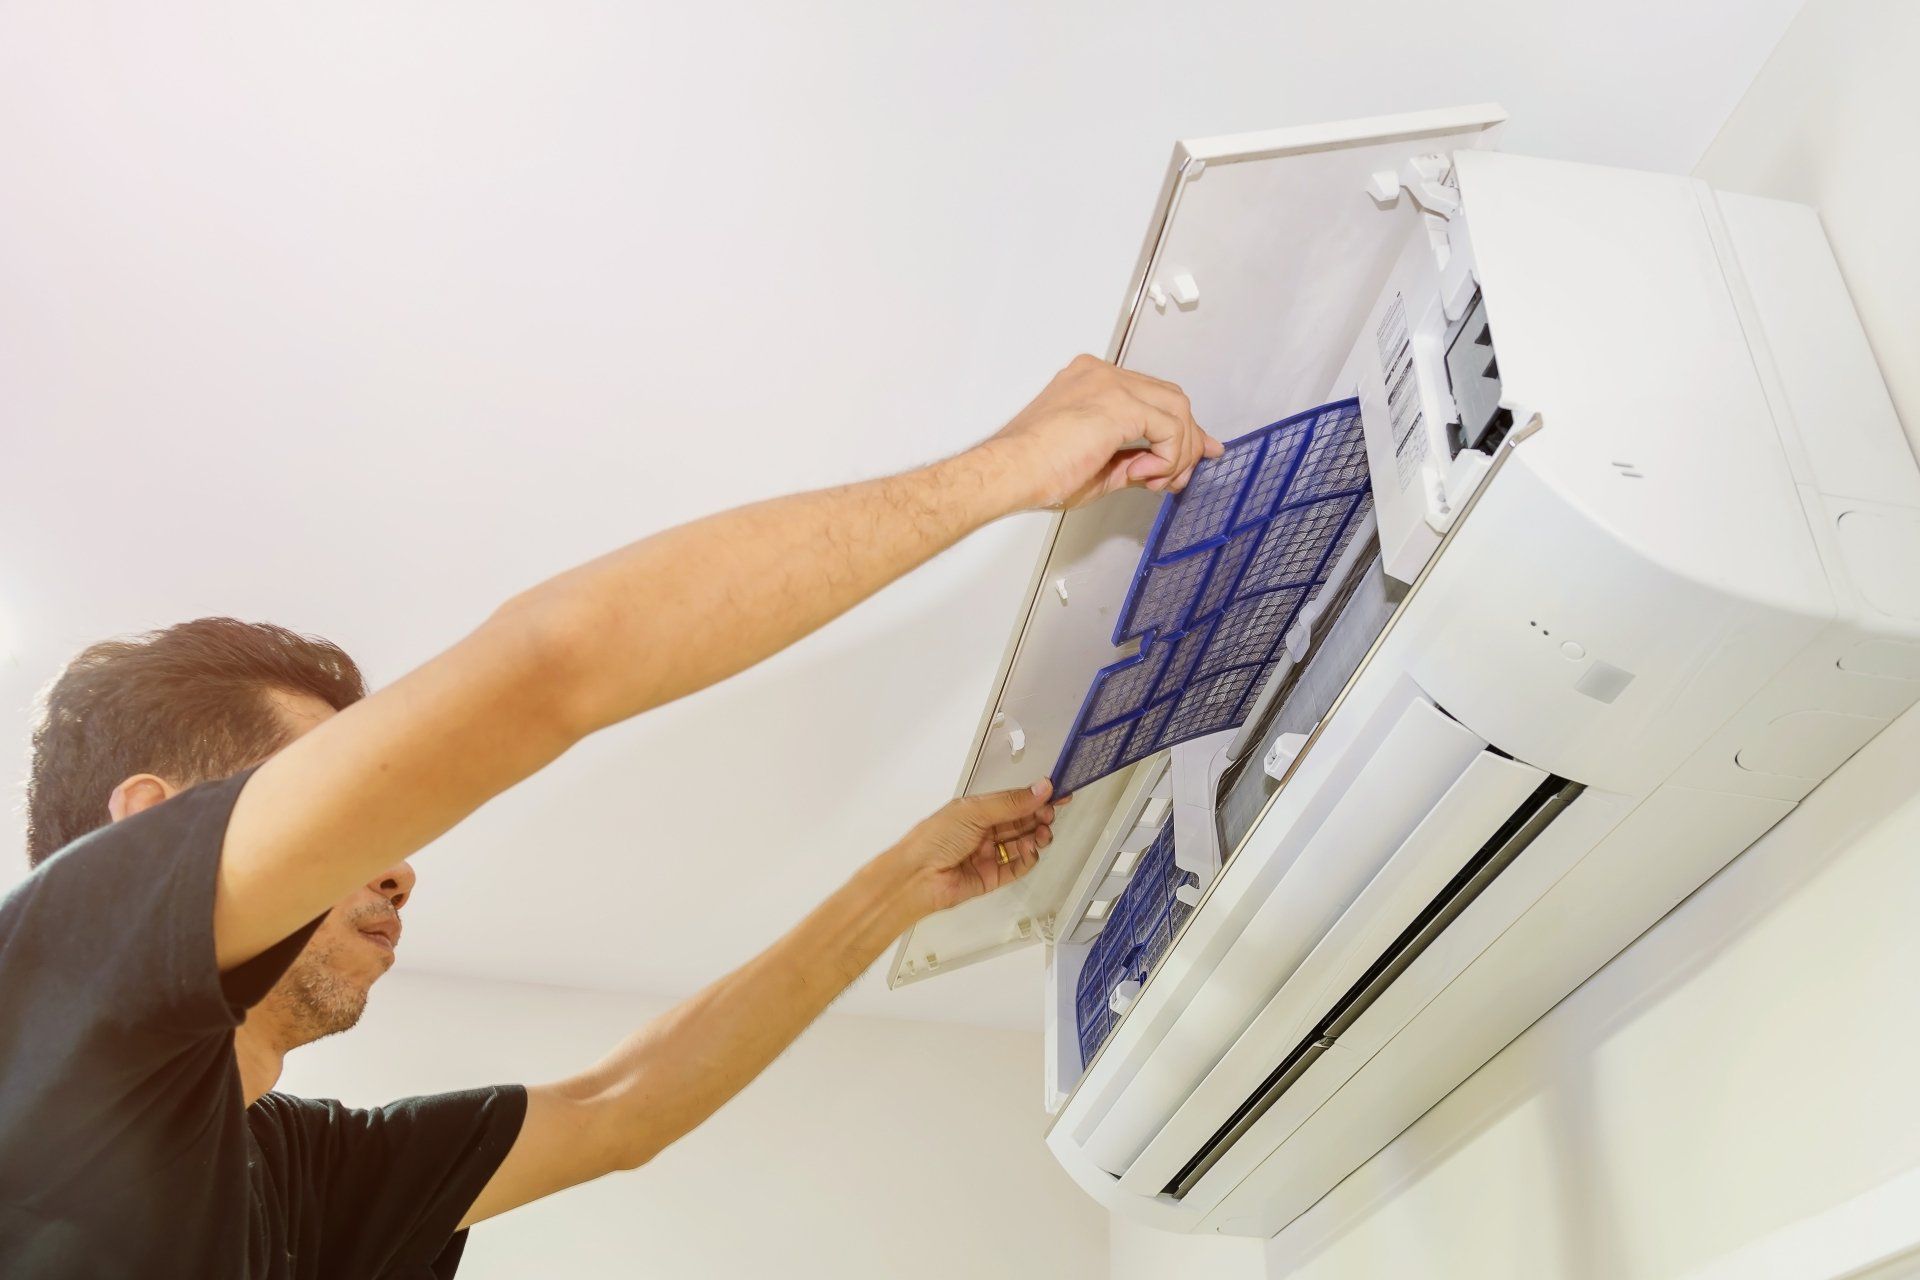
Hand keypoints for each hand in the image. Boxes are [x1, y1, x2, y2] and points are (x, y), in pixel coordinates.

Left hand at [890, 780, 1062, 916]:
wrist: (917, 877)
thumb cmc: (935, 838)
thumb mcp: (974, 811)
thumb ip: (1011, 802)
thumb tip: (1041, 788)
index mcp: (976, 810)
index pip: (1013, 801)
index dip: (1035, 797)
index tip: (1057, 793)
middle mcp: (983, 831)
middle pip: (1020, 822)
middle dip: (1038, 816)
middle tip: (1050, 813)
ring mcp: (988, 854)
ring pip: (1022, 843)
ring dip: (1036, 836)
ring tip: (1043, 832)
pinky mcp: (992, 877)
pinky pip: (1017, 866)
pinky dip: (1028, 857)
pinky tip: (1031, 849)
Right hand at [981, 355, 1223, 510]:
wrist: (1008, 473)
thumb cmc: (1035, 471)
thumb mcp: (1099, 466)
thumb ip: (1134, 459)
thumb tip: (1162, 468)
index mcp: (1091, 381)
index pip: (1152, 395)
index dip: (1180, 427)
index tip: (1196, 452)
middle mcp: (1102, 374)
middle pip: (1171, 397)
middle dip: (1187, 440)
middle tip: (1179, 477)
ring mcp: (1110, 384)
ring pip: (1178, 409)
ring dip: (1178, 452)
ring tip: (1157, 481)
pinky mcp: (1118, 404)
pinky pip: (1169, 427)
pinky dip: (1169, 456)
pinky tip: (1147, 474)